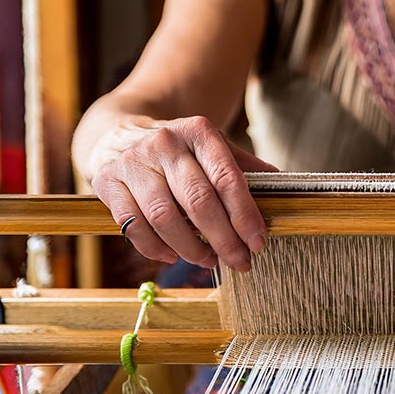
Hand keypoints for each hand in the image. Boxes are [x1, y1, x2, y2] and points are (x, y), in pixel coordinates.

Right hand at [89, 115, 277, 271]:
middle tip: (240, 261)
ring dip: (191, 249)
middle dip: (224, 239)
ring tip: (210, 261)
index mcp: (198, 131)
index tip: (258, 242)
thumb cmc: (179, 150)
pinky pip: (134, 227)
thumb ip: (245, 168)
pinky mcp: (108, 184)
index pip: (228, 179)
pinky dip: (157, 250)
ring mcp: (133, 163)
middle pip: (198, 202)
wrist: (118, 134)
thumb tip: (286, 188)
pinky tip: (174, 257)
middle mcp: (164, 143)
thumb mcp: (213, 147)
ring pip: (165, 218)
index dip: (245, 215)